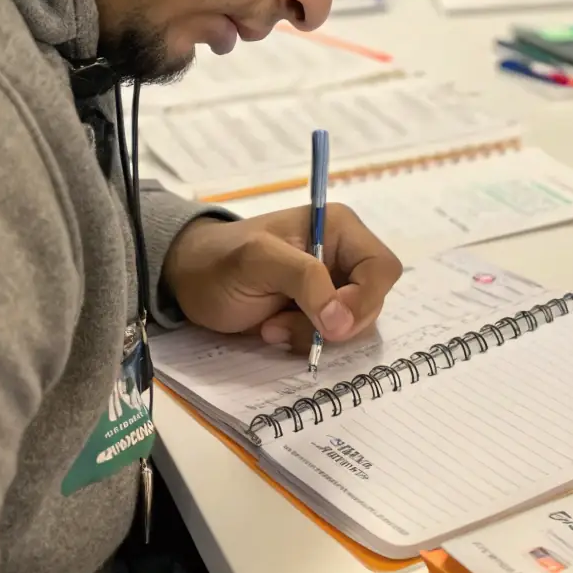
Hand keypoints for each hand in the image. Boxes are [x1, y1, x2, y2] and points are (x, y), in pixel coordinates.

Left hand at [162, 206, 402, 350]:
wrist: (190, 279)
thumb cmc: (220, 261)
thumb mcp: (259, 260)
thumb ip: (305, 280)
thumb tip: (341, 319)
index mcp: (339, 229)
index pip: (381, 268)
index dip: (364, 298)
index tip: (330, 322)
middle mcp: (343, 256)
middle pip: (372, 301)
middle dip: (332, 323)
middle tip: (286, 324)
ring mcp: (332, 286)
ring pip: (353, 325)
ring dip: (313, 335)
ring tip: (272, 326)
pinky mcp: (318, 313)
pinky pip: (332, 338)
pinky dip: (305, 342)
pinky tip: (273, 330)